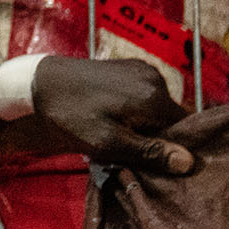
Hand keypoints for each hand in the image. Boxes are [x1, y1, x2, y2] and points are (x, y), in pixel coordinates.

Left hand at [23, 57, 193, 173]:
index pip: (185, 129)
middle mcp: (155, 78)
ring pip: (156, 107)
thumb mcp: (108, 143)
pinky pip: (144, 94)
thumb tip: (188, 162)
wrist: (40, 82)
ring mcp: (142, 69)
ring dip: (143, 123)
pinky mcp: (129, 66)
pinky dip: (135, 109)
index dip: (172, 149)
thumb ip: (149, 152)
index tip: (154, 162)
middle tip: (128, 150)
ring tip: (115, 132)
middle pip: (170, 118)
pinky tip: (112, 116)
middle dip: (155, 136)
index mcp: (154, 97)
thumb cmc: (71, 115)